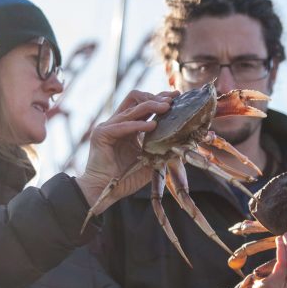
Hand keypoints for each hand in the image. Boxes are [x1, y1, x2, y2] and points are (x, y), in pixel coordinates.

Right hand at [76, 90, 173, 206]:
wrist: (104, 191)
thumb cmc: (125, 179)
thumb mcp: (149, 162)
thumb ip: (162, 151)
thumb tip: (184, 145)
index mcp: (128, 127)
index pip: (144, 105)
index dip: (159, 98)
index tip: (176, 96)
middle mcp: (118, 123)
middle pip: (136, 99)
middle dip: (155, 97)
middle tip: (171, 100)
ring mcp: (108, 127)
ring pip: (131, 108)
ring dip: (150, 106)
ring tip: (166, 107)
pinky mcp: (102, 134)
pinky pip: (122, 126)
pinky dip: (138, 125)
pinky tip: (152, 126)